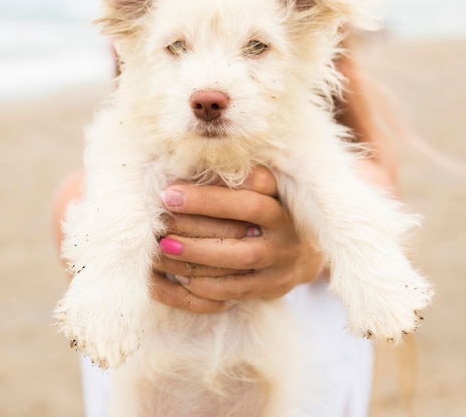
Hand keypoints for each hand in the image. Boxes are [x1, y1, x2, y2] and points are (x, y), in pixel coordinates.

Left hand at [151, 167, 324, 313]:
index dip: (213, 186)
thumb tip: (181, 176)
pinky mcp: (274, 286)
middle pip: (248, 212)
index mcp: (277, 197)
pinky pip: (238, 289)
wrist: (302, 257)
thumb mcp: (256, 195)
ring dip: (199, 252)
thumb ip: (230, 185)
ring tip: (165, 248)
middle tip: (163, 218)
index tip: (171, 191)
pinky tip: (182, 276)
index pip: (252, 183)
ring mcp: (281, 258)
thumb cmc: (263, 219)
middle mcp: (284, 225)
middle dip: (202, 213)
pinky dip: (208, 285)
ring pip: (240, 255)